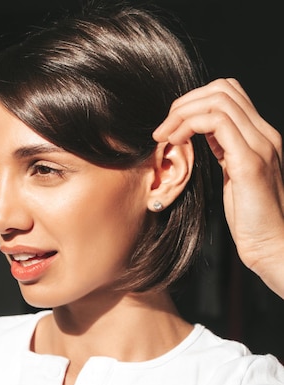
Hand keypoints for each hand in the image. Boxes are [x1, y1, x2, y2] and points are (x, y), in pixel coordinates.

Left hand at [153, 78, 283, 296]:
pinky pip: (217, 122)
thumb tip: (199, 134)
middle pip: (223, 89)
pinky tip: (176, 142)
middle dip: (184, 103)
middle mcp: (264, 134)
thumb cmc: (251, 218)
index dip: (194, 102)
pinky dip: (189, 125)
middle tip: (163, 129)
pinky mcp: (249, 162)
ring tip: (165, 135)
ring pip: (218, 100)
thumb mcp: (233, 175)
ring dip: (182, 113)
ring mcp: (260, 145)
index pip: (228, 95)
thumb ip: (223, 150)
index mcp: (259, 136)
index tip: (171, 126)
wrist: (272, 245)